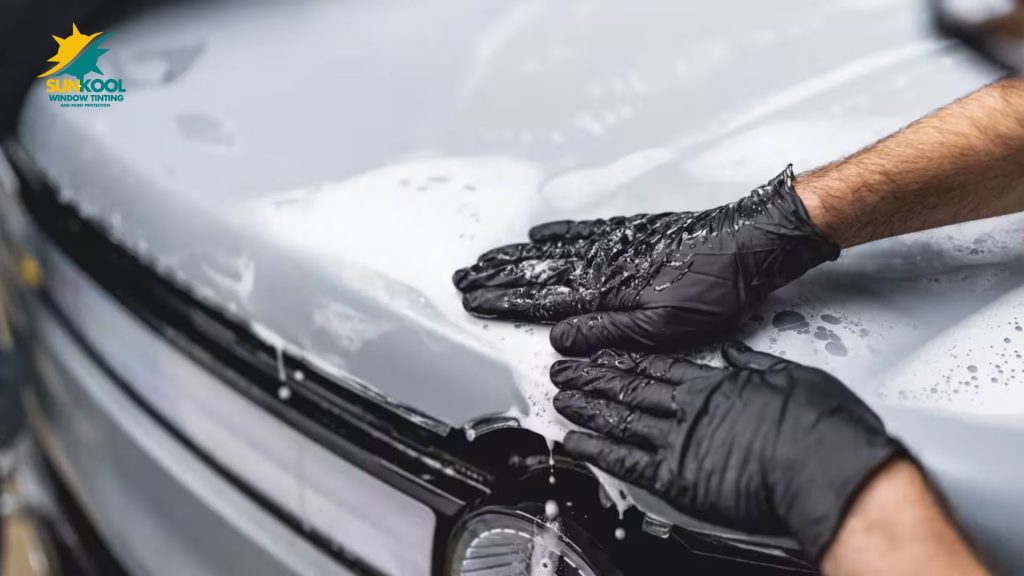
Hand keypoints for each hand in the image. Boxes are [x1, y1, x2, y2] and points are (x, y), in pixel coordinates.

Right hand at [453, 166, 837, 354]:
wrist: (752, 242)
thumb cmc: (714, 289)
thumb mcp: (663, 326)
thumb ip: (607, 331)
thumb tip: (559, 339)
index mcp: (606, 290)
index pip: (541, 298)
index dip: (504, 301)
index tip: (472, 301)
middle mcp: (603, 262)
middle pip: (537, 271)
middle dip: (498, 276)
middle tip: (462, 277)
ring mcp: (616, 243)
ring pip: (552, 251)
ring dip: (516, 256)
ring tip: (488, 257)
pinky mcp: (633, 232)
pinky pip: (582, 231)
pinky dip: (556, 233)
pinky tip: (541, 233)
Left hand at [551, 342, 902, 560]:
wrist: (826, 466)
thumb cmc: (819, 425)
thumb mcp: (787, 375)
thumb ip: (753, 366)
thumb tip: (734, 355)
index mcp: (714, 384)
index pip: (658, 368)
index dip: (626, 360)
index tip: (603, 352)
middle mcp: (689, 408)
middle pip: (629, 388)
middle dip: (594, 377)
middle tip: (565, 370)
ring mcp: (678, 441)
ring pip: (618, 419)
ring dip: (586, 408)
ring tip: (561, 397)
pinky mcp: (675, 477)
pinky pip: (622, 461)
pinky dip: (593, 450)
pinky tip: (572, 441)